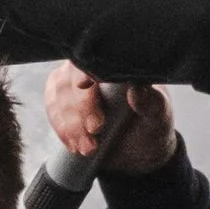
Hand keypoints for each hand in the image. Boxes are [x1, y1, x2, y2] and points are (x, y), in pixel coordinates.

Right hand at [44, 62, 177, 175]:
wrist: (137, 151)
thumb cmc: (150, 125)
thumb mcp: (157, 117)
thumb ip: (150, 103)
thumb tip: (137, 90)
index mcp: (118, 64)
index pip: (95, 58)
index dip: (86, 70)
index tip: (84, 85)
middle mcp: (92, 67)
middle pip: (72, 77)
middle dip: (81, 107)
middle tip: (95, 130)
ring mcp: (73, 82)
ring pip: (58, 94)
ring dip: (70, 124)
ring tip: (89, 148)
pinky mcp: (61, 100)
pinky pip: (52, 109)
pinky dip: (61, 129)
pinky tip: (74, 145)